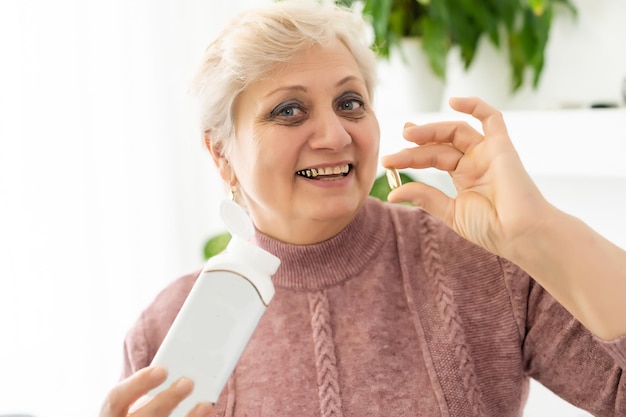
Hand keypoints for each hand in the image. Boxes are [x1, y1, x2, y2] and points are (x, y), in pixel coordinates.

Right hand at [99, 366, 213, 416]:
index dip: (139, 383)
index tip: (162, 370)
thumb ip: (148, 393)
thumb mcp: (134, 405)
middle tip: (188, 383)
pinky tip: (204, 415)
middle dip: (166, 401)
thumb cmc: (139, 416)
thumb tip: (179, 376)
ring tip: (205, 404)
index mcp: (110, 415)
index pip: (116, 398)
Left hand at [381, 96, 550, 257]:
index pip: (433, 158)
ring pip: (456, 131)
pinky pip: (492, 118)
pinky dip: (475, 106)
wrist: (521, 235)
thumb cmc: (492, 229)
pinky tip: (454, 102)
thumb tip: (392, 194)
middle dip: (416, 144)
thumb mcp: (451, 213)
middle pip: (440, 144)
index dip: (411, 156)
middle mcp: (475, 161)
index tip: (390, 160)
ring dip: (432, 130)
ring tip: (409, 134)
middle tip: (395, 149)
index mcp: (465, 177)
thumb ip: (425, 197)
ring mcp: (488, 152)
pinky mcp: (502, 146)